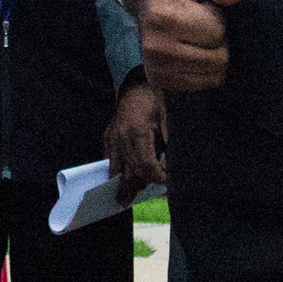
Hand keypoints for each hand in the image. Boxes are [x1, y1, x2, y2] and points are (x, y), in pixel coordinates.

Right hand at [102, 78, 168, 194]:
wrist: (135, 80)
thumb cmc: (155, 95)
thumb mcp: (168, 114)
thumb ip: (170, 138)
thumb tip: (174, 161)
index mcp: (137, 130)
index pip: (146, 164)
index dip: (157, 177)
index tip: (166, 183)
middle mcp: (122, 135)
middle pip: (131, 169)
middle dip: (138, 186)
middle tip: (141, 201)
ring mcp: (112, 134)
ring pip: (118, 167)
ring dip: (123, 184)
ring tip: (123, 200)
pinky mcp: (108, 133)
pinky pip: (111, 157)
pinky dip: (115, 170)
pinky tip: (118, 180)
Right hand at [123, 0, 243, 92]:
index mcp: (162, 16)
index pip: (215, 31)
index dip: (217, 17)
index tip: (202, 6)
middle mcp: (154, 47)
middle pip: (217, 58)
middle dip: (217, 40)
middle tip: (200, 23)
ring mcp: (156, 68)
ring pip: (214, 75)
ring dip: (213, 55)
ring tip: (197, 36)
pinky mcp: (160, 81)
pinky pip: (203, 85)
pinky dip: (206, 70)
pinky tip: (193, 51)